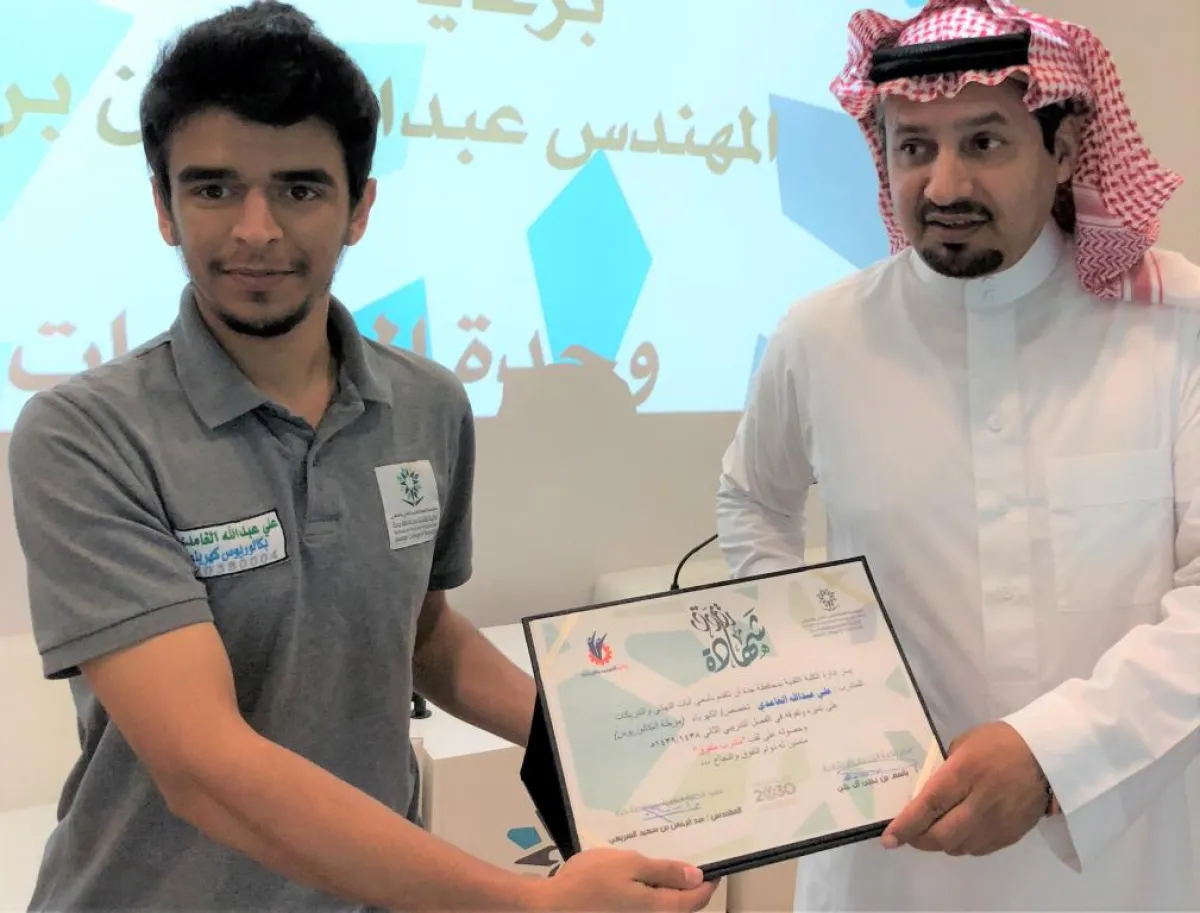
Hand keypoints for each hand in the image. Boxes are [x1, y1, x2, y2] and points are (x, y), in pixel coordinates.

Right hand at [530, 847, 717, 911]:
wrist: (552, 906)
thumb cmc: (592, 881)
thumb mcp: (631, 864)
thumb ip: (665, 871)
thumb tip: (696, 876)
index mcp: (660, 908)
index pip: (696, 900)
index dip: (708, 883)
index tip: (715, 867)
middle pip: (682, 907)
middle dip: (690, 887)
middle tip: (690, 862)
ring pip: (663, 907)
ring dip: (669, 890)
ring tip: (664, 865)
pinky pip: (646, 907)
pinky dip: (651, 893)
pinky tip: (640, 877)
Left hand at [880, 721, 1048, 856]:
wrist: (1048, 755)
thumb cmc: (1000, 742)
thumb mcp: (963, 745)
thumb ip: (944, 770)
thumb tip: (925, 793)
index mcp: (964, 773)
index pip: (928, 806)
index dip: (906, 825)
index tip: (889, 839)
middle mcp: (980, 803)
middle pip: (942, 836)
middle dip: (918, 840)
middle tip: (908, 835)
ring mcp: (998, 823)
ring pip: (959, 848)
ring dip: (940, 843)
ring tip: (933, 830)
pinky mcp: (1011, 835)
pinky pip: (978, 850)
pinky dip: (962, 845)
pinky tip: (959, 832)